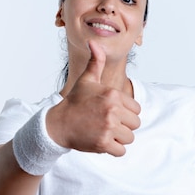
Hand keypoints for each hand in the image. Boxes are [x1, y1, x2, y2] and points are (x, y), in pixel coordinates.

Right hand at [46, 40, 140, 155]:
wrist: (58, 124)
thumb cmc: (75, 102)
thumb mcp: (86, 81)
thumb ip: (96, 63)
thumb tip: (94, 43)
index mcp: (113, 94)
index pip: (136, 110)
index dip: (125, 113)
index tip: (110, 113)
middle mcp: (112, 110)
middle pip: (135, 124)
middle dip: (123, 126)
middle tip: (106, 124)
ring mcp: (108, 127)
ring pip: (129, 138)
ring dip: (118, 139)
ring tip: (103, 132)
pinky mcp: (103, 143)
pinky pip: (121, 151)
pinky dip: (113, 150)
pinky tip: (101, 142)